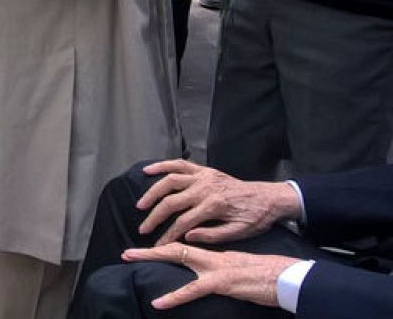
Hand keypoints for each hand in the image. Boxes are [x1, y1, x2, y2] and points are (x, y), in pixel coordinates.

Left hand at [122, 243, 297, 309]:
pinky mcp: (222, 283)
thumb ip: (223, 266)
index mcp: (218, 255)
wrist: (289, 278)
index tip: (148, 249)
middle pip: (176, 248)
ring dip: (152, 258)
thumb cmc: (270, 277)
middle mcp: (214, 257)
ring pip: (179, 259)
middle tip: (127, 253)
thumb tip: (208, 271)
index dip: (166, 246)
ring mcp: (217, 268)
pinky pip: (193, 290)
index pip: (186, 247)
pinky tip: (158, 302)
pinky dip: (174, 296)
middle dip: (150, 250)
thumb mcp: (242, 269)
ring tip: (131, 259)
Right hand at [136, 159, 300, 245]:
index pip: (183, 222)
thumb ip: (213, 235)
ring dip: (152, 192)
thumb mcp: (239, 232)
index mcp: (214, 206)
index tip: (158, 245)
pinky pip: (179, 164)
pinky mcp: (204, 170)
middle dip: (154, 217)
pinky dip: (162, 165)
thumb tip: (188, 236)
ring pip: (170, 181)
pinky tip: (147, 170)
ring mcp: (204, 176)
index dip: (168, 235)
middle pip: (171, 202)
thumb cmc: (255, 218)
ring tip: (141, 205)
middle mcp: (205, 188)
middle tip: (143, 229)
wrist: (269, 198)